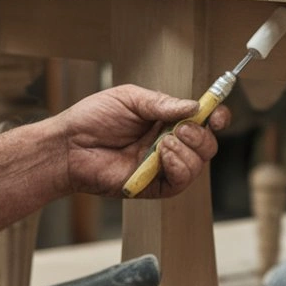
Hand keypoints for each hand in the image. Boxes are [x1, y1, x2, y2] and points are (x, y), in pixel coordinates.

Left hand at [57, 85, 230, 198]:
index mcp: (167, 121)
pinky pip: (181, 181)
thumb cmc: (93, 119)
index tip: (216, 115)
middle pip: (207, 145)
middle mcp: (171, 144)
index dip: (216, 117)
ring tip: (163, 143)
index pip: (203, 121)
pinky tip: (163, 155)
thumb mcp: (130, 99)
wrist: (69, 146)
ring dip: (187, 151)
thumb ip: (163, 103)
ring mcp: (164, 166)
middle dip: (201, 136)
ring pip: (198, 164)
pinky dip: (179, 166)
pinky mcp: (156, 186)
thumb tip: (194, 107)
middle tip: (181, 129)